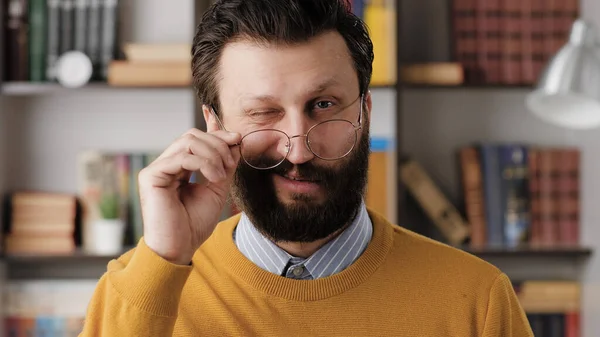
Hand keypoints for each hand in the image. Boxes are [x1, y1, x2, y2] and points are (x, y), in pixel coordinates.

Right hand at [138, 128, 240, 264]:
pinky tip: (214, 178)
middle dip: (217, 144)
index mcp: (178, 168)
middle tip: (230, 163)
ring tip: (222, 174)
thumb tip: (236, 142)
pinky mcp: (151, 176)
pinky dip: (203, 163)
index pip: (196, 139)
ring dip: (213, 154)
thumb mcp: (217, 189)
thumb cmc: (194, 225)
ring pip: (188, 142)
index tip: (238, 139)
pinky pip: (181, 157)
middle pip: (192, 135)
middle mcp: (165, 165)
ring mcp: (156, 169)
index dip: (217, 135)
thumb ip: (225, 166)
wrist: (178, 249)